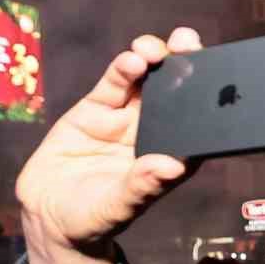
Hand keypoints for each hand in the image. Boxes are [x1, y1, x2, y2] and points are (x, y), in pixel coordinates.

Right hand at [16, 28, 200, 263]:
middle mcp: (152, 134)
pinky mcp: (96, 109)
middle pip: (176, 94)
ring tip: (156, 50)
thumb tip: (172, 167)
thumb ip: (141, 187)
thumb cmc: (90, 219)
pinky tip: (132, 59)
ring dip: (154, 59)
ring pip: (146, 81)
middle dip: (185, 65)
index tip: (216, 80)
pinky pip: (114, 84)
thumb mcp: (115, 208)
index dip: (207, 102)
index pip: (196, 127)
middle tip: (189, 43)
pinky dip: (123, 69)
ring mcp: (124, 119)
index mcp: (168, 159)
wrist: (48, 215)